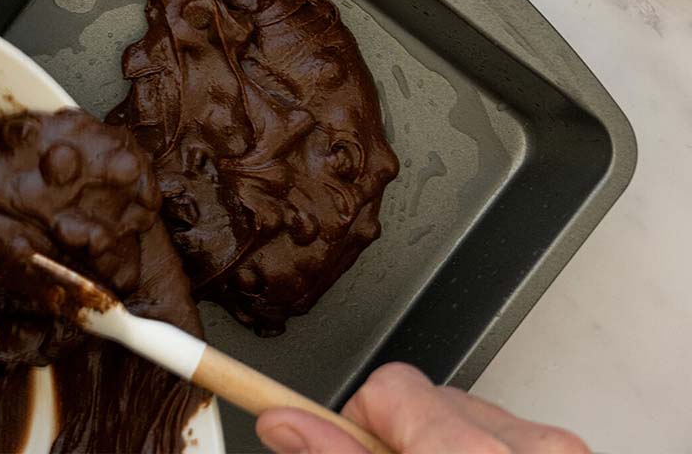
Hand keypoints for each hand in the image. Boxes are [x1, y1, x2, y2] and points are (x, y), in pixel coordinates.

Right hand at [256, 363, 588, 452]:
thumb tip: (283, 422)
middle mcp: (527, 444)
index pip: (386, 387)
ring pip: (462, 417)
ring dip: (434, 447)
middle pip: (422, 397)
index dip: (350, 423)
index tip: (307, 430)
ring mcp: (553, 450)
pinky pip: (503, 434)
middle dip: (392, 438)